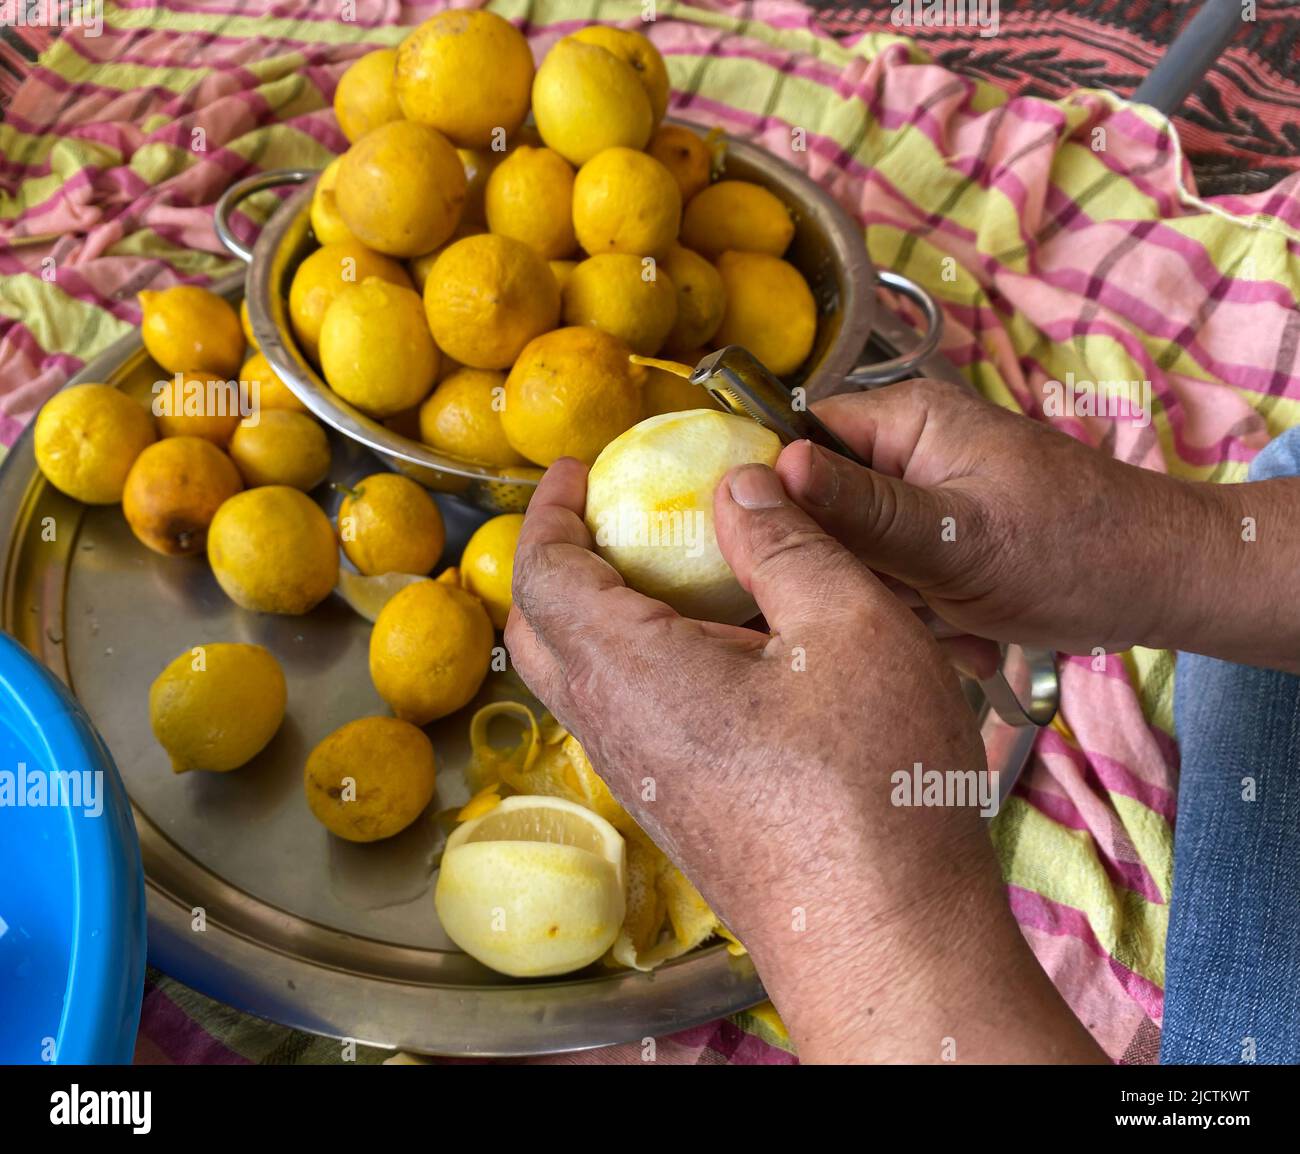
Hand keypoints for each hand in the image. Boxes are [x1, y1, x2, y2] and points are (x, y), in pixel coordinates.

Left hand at [507, 457, 1102, 1062]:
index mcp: (630, 670)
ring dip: (599, 614)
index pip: (543, 574)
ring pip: (582, 679)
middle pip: (540, 631)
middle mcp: (614, 729)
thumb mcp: (849, 627)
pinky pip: (628, 717)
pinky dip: (640, 662)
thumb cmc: (872, 787)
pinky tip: (720, 652)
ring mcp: (639, 780)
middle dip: (557, 560)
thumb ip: (785, 543)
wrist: (885, 939)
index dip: (548, 511)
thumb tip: (739, 487)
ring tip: (672, 573)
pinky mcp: (675, 811)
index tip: (574, 471)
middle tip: (606, 515)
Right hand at [777, 378, 1217, 655]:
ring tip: (949, 630)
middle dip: (847, 571)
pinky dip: (921, 617)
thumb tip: (768, 475)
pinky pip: (893, 580)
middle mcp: (904, 453)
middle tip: (890, 611)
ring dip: (890, 605)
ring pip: (854, 555)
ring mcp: (922, 502)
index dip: (769, 497)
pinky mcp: (939, 543)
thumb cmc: (1075, 551)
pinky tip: (967, 639)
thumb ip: (862, 512)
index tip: (760, 561)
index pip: (795, 440)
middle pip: (818, 509)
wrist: (1164, 587)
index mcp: (902, 422)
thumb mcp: (957, 538)